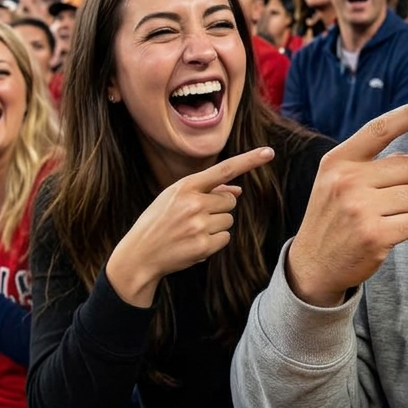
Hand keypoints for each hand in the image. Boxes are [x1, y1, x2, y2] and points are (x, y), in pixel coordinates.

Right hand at [106, 147, 275, 307]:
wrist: (138, 255)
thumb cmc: (158, 222)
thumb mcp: (175, 198)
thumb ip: (206, 191)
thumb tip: (237, 191)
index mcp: (185, 186)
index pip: (224, 169)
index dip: (249, 160)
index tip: (268, 152)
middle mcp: (194, 203)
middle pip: (230, 201)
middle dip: (218, 208)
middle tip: (193, 218)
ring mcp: (199, 226)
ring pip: (229, 220)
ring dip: (215, 225)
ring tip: (190, 231)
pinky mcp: (203, 246)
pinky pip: (225, 237)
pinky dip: (214, 241)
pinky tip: (193, 243)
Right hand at [288, 99, 407, 306]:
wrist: (312, 265)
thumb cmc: (333, 217)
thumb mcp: (344, 183)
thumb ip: (379, 166)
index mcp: (337, 161)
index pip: (379, 130)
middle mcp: (346, 180)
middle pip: (406, 168)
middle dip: (401, 186)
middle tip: (375, 204)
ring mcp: (359, 208)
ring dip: (403, 210)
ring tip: (376, 220)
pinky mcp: (374, 235)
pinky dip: (403, 231)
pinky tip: (381, 237)